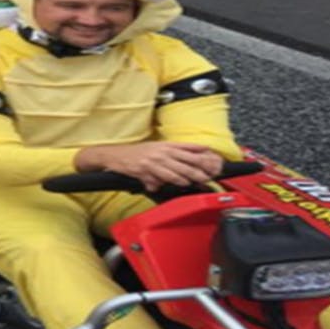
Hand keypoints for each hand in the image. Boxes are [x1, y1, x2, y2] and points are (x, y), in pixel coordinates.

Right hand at [75, 141, 222, 191]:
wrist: (114, 155)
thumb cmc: (135, 154)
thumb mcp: (155, 148)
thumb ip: (172, 154)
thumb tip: (190, 159)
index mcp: (165, 145)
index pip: (188, 147)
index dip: (203, 153)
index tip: (214, 159)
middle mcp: (161, 151)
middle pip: (186, 159)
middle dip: (200, 168)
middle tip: (210, 175)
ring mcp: (153, 160)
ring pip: (177, 169)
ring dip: (189, 176)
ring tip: (198, 181)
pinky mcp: (145, 169)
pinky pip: (162, 176)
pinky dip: (172, 181)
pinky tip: (180, 183)